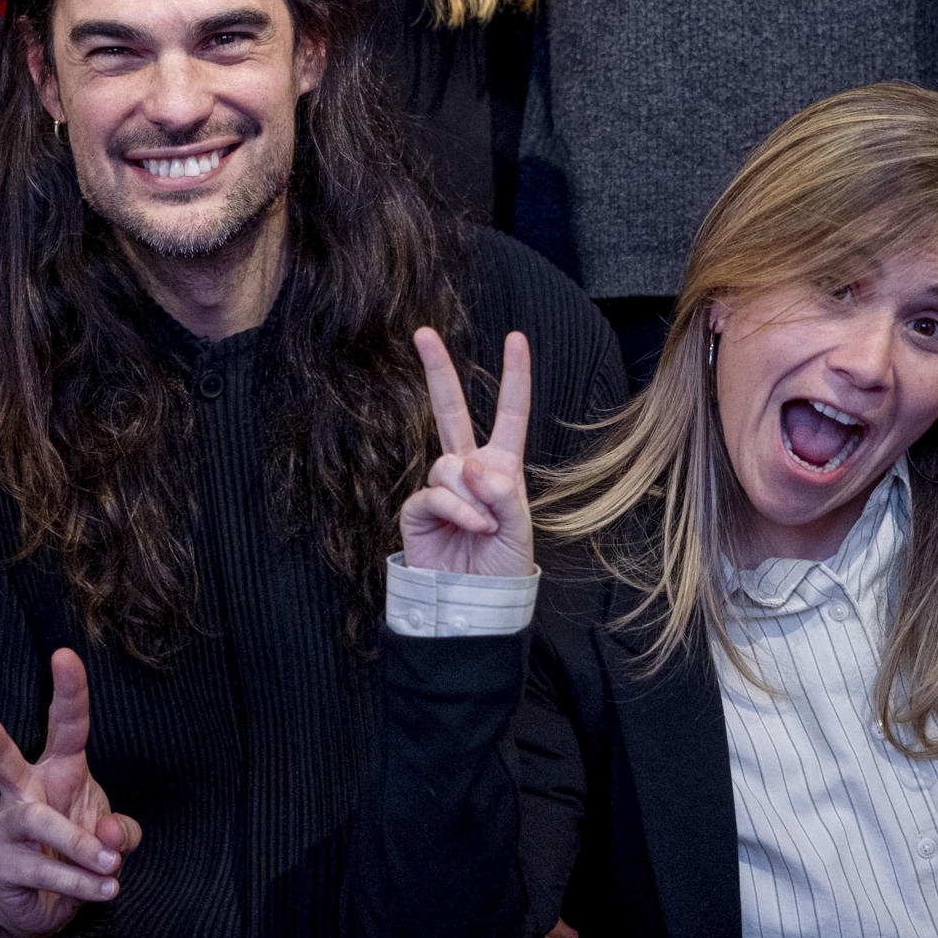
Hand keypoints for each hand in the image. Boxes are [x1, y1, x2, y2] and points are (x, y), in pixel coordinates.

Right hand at [0, 649, 142, 937]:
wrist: (42, 906)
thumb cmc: (76, 850)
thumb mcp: (110, 836)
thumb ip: (122, 833)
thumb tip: (109, 839)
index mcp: (59, 770)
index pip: (67, 725)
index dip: (68, 690)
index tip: (64, 655)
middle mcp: (25, 791)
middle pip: (3, 759)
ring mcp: (7, 827)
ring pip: (37, 823)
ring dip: (78, 844)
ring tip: (109, 865)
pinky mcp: (2, 865)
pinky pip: (45, 870)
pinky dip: (81, 883)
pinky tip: (105, 889)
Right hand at [398, 328, 533, 577]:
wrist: (472, 603)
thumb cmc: (502, 568)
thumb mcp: (520, 528)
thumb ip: (502, 492)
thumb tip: (468, 463)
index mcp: (501, 467)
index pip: (509, 414)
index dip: (514, 376)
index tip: (515, 338)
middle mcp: (468, 469)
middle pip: (450, 410)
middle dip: (437, 370)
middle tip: (423, 333)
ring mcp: (441, 487)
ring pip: (448, 463)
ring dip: (471, 497)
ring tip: (484, 527)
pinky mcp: (418, 508)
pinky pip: (435, 492)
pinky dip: (457, 511)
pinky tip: (469, 529)